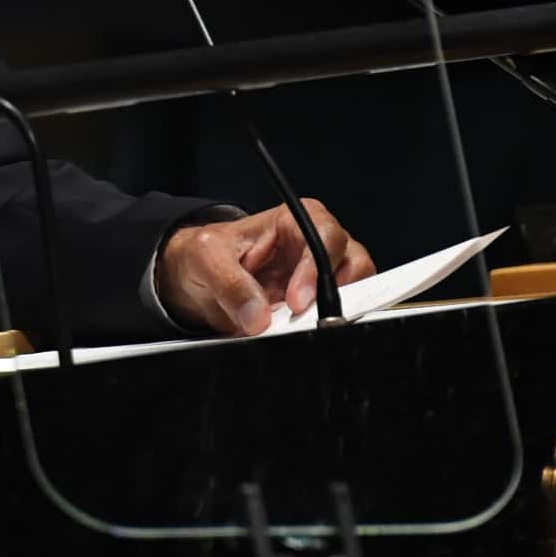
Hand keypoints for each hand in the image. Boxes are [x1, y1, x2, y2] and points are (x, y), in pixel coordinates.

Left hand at [154, 200, 375, 335]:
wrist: (197, 279)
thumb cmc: (206, 254)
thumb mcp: (206, 258)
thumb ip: (231, 284)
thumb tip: (258, 318)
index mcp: (294, 220)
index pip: (323, 236)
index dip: (316, 268)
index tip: (296, 301)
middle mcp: (316, 244)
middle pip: (353, 262)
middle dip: (338, 294)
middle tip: (310, 321)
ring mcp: (322, 277)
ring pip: (358, 290)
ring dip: (336, 313)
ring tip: (307, 330)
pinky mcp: (317, 306)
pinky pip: (339, 316)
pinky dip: (328, 328)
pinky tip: (307, 336)